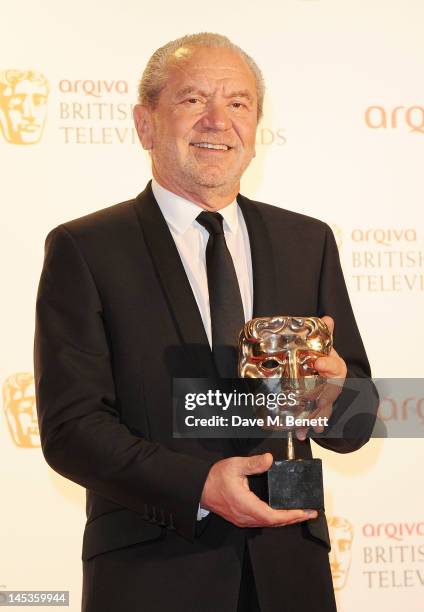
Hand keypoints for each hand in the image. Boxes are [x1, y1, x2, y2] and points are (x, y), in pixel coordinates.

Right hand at [200, 453, 317, 526]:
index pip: (273, 516)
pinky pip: (262, 521)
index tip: (305, 512)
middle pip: (274, 523)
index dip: (291, 516)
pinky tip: (281, 513)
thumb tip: (269, 459)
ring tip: (299, 513)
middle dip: (293, 518)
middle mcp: (245, 516)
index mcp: (246, 505)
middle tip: (309, 513)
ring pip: (268, 524)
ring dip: (285, 520)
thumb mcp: (235, 465)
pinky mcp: (241, 518)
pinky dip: (275, 518)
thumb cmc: (215, 477)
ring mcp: (243, 519)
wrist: (199, 488)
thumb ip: (253, 463)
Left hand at [296, 315, 346, 440]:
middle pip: (330, 394)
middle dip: (321, 400)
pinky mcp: (317, 409)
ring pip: (322, 410)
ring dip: (314, 419)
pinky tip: (300, 433)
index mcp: (336, 368)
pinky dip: (307, 427)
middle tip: (310, 401)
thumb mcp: (324, 345)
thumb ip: (325, 333)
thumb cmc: (324, 359)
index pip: (337, 366)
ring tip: (305, 426)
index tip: (319, 362)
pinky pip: (314, 420)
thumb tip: (327, 318)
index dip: (328, 364)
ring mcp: (327, 399)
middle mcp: (334, 386)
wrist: (327, 374)